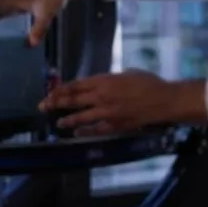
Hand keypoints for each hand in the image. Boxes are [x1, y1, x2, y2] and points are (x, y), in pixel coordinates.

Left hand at [40, 70, 205, 133]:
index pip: (76, 85)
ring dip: (68, 120)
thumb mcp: (126, 73)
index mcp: (104, 81)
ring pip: (81, 117)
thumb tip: (99, 84)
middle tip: (44, 106)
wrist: (164, 100)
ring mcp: (107, 113)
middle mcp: (102, 96)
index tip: (50, 92)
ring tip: (58, 122)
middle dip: (56, 103)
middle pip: (73, 100)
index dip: (60, 89)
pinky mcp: (115, 125)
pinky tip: (77, 133)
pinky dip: (85, 131)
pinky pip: (96, 129)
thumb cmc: (148, 82)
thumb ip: (109, 79)